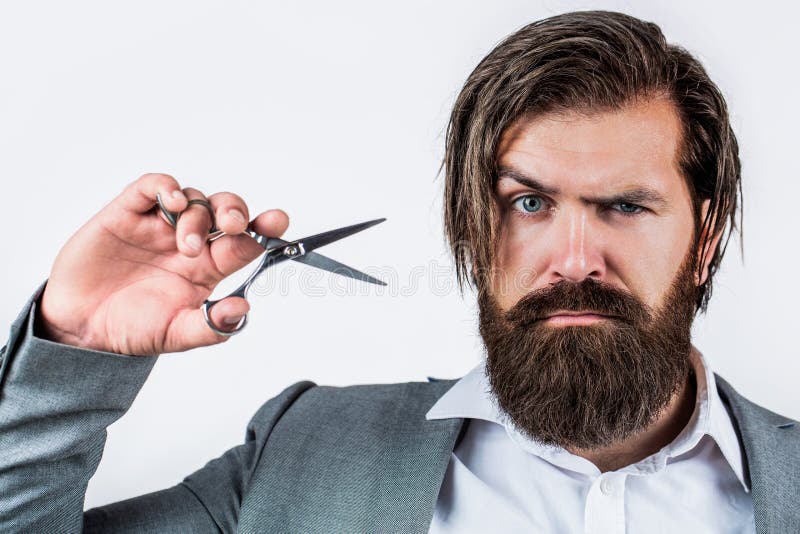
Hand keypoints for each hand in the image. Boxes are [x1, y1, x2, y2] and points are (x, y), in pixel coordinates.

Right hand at [37, 173, 288, 354]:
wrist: (81, 329)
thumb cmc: (133, 329)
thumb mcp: (177, 335)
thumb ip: (211, 326)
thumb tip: (243, 310)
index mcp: (209, 266)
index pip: (245, 241)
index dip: (264, 229)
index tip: (277, 223)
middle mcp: (190, 240)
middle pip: (224, 211)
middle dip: (235, 211)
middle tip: (233, 226)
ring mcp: (159, 225)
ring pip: (193, 199)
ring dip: (198, 215)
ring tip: (186, 246)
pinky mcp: (127, 213)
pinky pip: (151, 187)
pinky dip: (165, 188)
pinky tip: (173, 202)